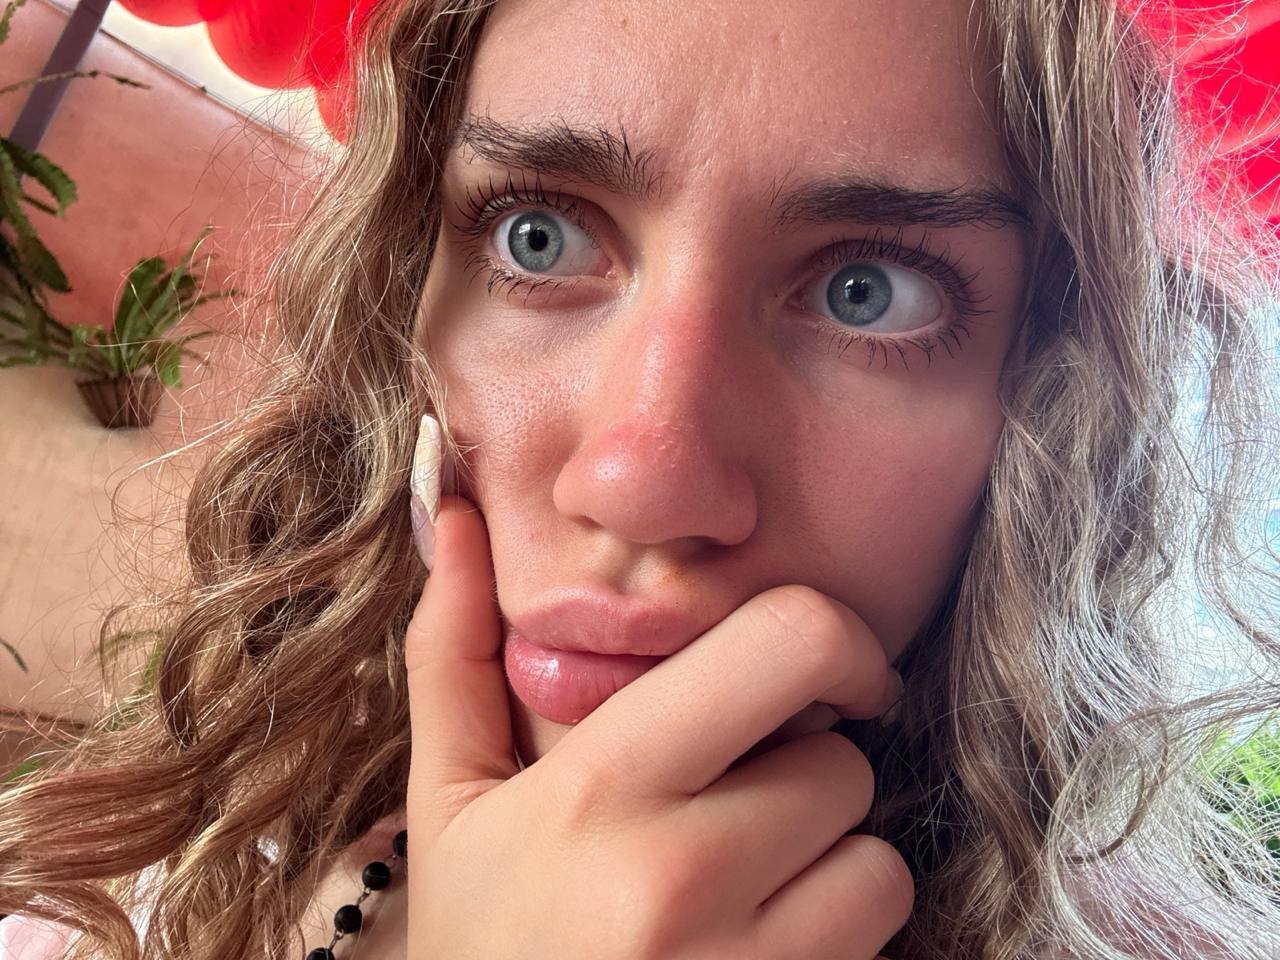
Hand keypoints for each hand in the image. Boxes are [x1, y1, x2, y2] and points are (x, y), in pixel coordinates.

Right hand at [405, 494, 912, 958]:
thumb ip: (451, 652)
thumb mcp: (448, 804)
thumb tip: (449, 509)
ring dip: (828, 872)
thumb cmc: (477, 949)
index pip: (791, 641)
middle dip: (809, 775)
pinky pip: (877, 950)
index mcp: (600, 788)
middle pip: (845, 763)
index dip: (834, 644)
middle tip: (745, 808)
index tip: (820, 681)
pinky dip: (834, 947)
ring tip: (739, 903)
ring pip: (878, 866)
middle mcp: (682, 877)